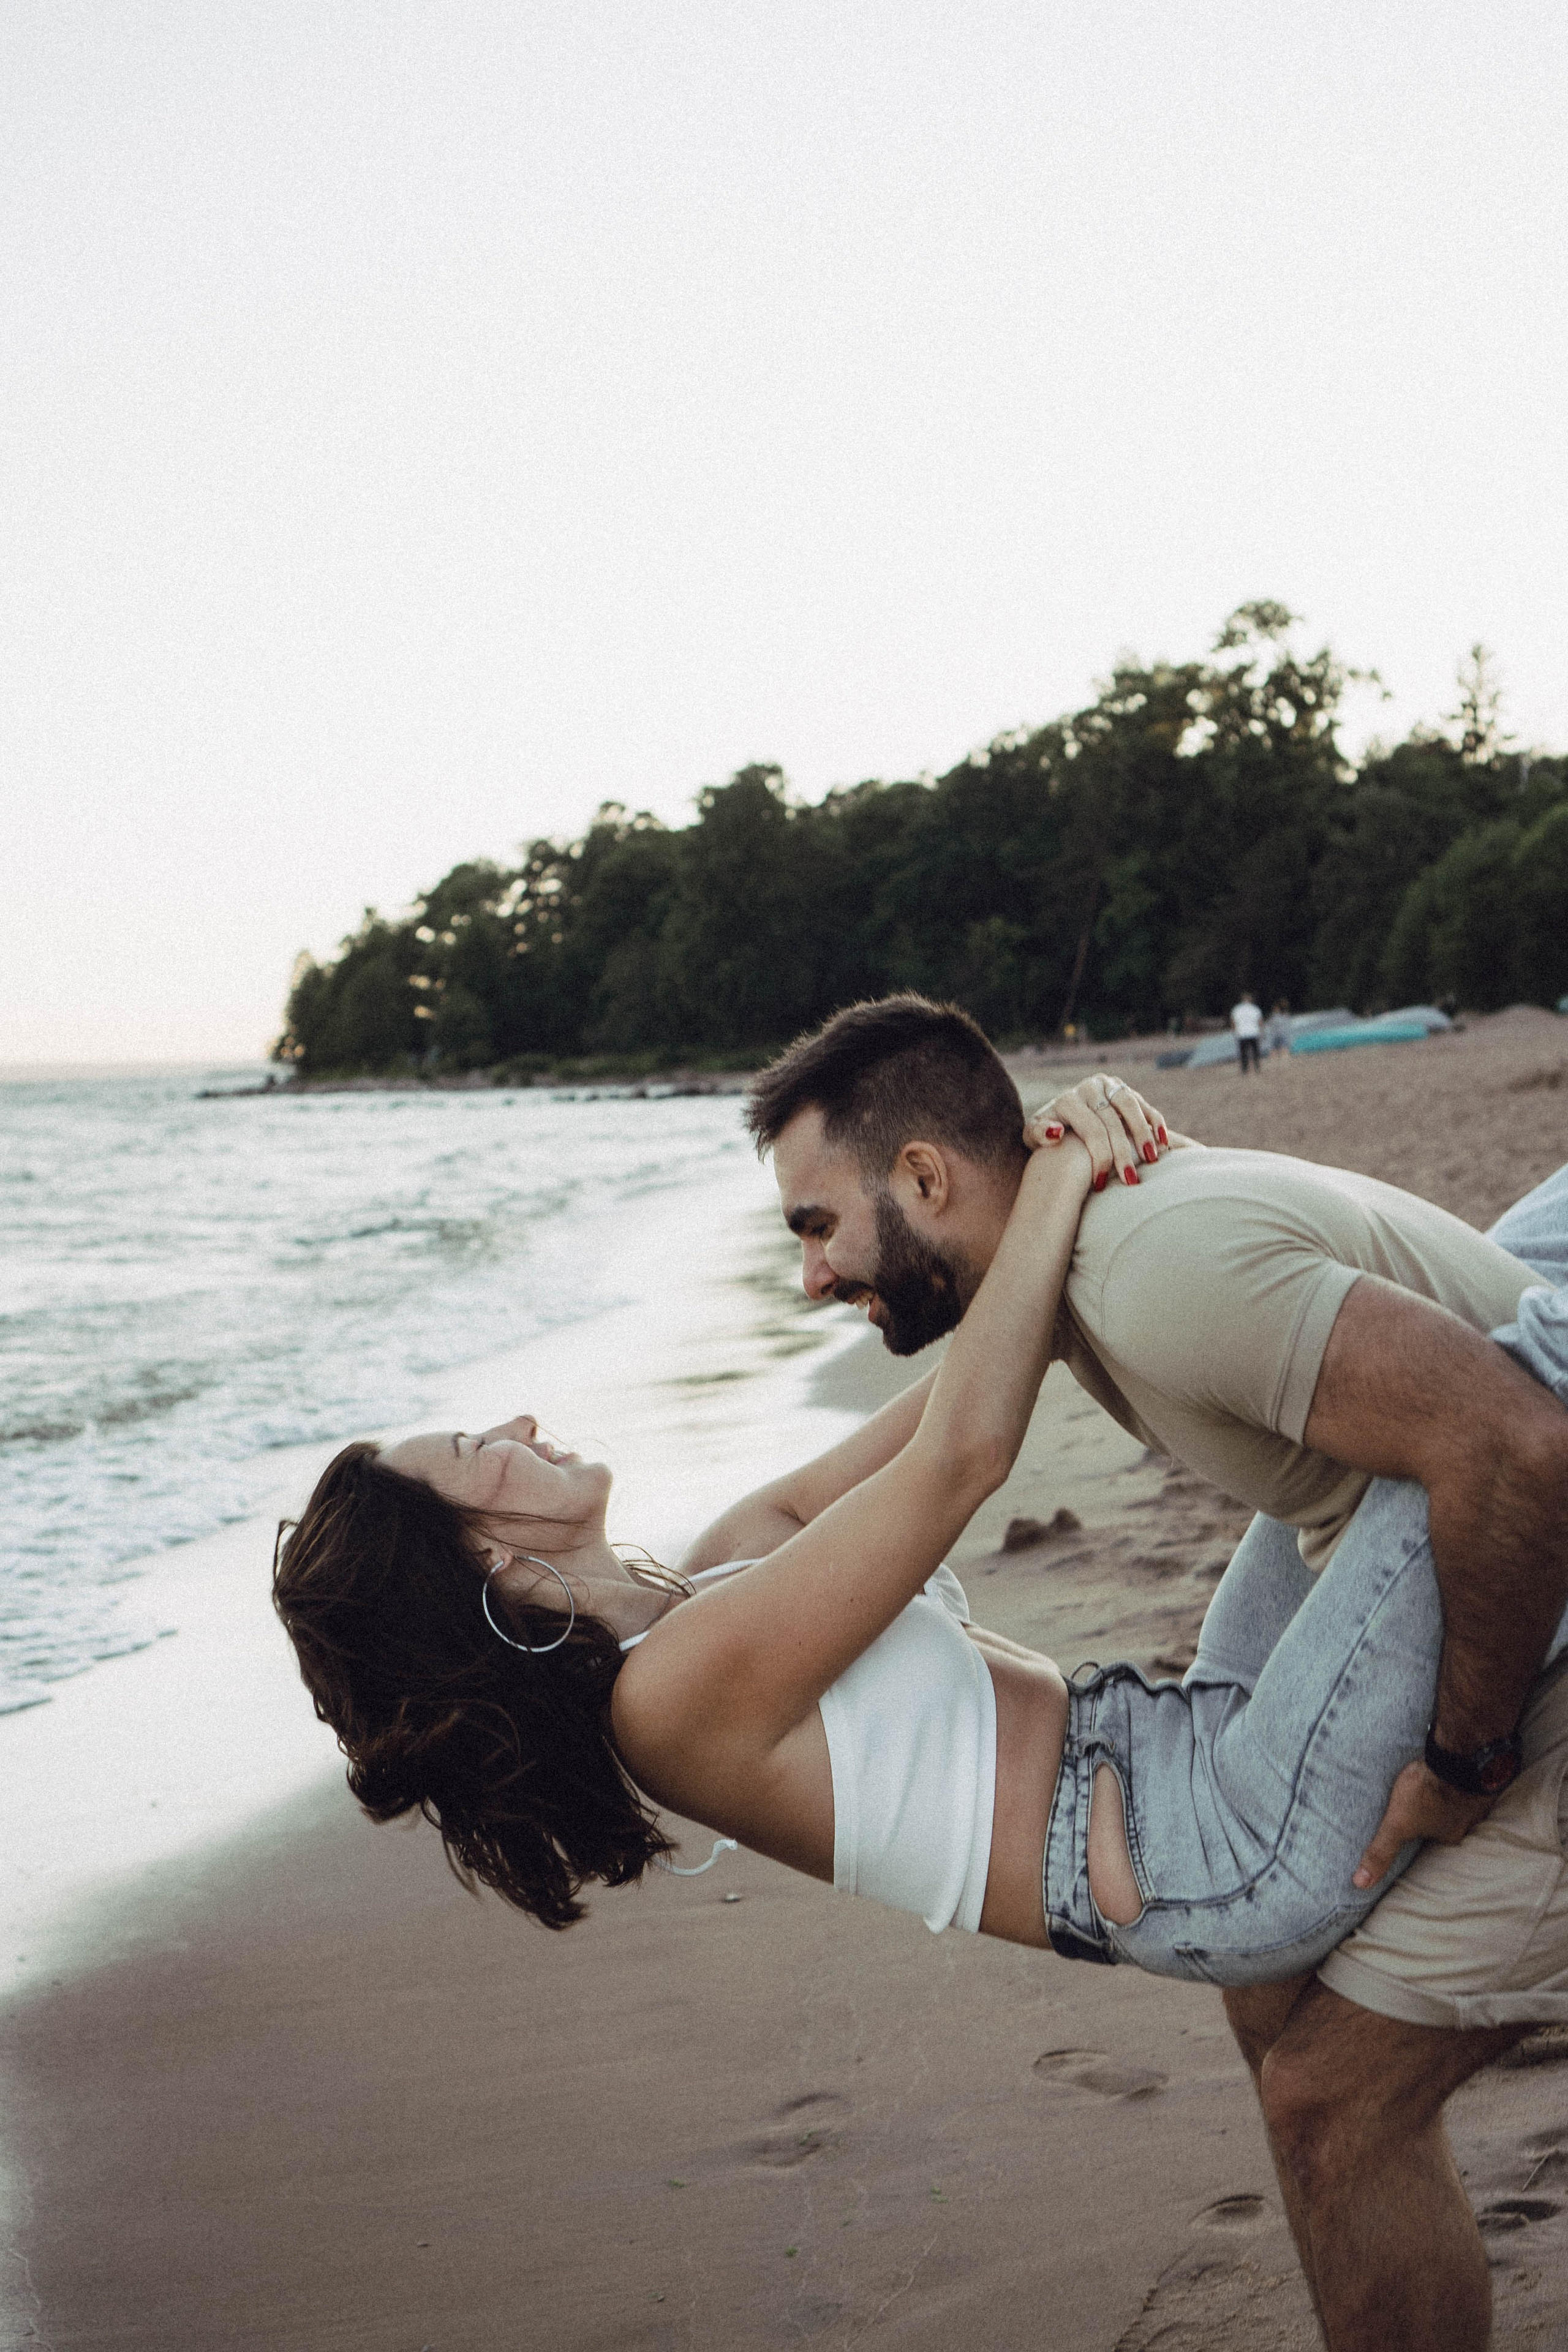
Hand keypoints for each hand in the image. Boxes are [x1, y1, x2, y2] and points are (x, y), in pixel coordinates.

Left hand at [1023, 1074, 1169, 1191]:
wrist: (1057, 1116)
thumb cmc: (1045, 1134)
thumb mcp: (1032, 1136)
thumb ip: (1038, 1134)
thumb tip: (1056, 1132)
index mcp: (1067, 1100)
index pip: (1091, 1129)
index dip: (1100, 1157)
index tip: (1103, 1184)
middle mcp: (1088, 1088)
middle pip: (1112, 1121)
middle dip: (1123, 1153)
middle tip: (1131, 1180)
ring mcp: (1108, 1085)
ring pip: (1131, 1106)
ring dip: (1144, 1134)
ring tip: (1152, 1159)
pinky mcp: (1122, 1088)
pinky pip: (1143, 1103)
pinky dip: (1155, 1122)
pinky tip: (1163, 1143)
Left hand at [1352, 1761, 1493, 1889]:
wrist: (1458, 1756)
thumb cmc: (1428, 1791)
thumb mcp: (1398, 1824)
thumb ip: (1381, 1851)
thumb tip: (1361, 1883)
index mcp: (1450, 1836)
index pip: (1432, 1842)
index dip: (1419, 1835)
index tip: (1410, 1827)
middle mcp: (1469, 1821)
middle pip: (1446, 1822)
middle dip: (1434, 1815)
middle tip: (1420, 1803)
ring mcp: (1475, 1797)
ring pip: (1458, 1801)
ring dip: (1446, 1796)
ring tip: (1432, 1787)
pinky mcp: (1477, 1775)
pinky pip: (1465, 1781)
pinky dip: (1456, 1779)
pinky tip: (1447, 1770)